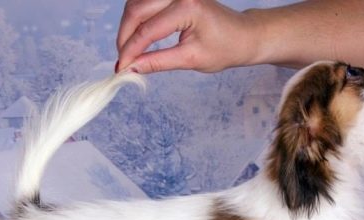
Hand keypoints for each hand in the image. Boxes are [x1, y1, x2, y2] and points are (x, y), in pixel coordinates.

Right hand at [116, 0, 256, 73]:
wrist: (243, 35)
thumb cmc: (225, 48)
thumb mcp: (191, 59)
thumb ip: (158, 62)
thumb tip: (131, 68)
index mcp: (187, 6)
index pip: (148, 30)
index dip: (130, 51)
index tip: (120, 69)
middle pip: (136, 10)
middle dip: (125, 37)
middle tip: (122, 62)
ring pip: (137, 4)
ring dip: (128, 27)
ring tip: (128, 52)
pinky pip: (145, 2)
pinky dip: (137, 19)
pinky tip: (137, 37)